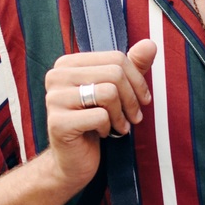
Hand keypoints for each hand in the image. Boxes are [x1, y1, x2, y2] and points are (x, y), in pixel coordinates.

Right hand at [43, 39, 157, 190]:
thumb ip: (131, 66)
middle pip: (114, 73)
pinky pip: (100, 116)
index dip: (137, 80)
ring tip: (119, 126)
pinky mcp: (58, 122)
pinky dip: (108, 127)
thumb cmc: (95, 123)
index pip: (116, 58)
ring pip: (108, 92)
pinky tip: (101, 134)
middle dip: (132, 99)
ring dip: (122, 115)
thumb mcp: (116, 91)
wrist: (73, 161)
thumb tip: (151, 44)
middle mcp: (56, 76)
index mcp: (68, 63)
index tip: (143, 100)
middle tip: (134, 118)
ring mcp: (54, 98)